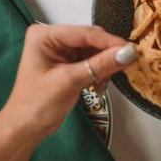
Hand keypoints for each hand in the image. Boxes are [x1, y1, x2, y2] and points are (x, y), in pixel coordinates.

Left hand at [0, 24, 136, 139]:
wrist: (27, 126)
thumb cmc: (38, 104)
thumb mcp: (70, 82)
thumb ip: (100, 66)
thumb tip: (128, 53)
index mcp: (45, 35)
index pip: (85, 33)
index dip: (110, 42)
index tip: (133, 51)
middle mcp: (53, 38)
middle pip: (92, 40)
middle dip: (108, 55)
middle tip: (125, 68)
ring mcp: (61, 51)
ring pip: (95, 51)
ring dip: (105, 66)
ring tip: (103, 83)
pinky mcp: (69, 63)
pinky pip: (93, 61)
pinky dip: (100, 72)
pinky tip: (98, 84)